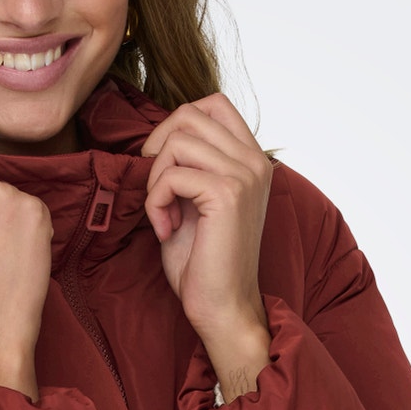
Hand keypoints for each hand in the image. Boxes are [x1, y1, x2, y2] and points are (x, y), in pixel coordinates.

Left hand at [140, 93, 272, 337]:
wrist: (223, 306)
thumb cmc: (204, 261)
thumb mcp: (196, 200)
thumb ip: (188, 164)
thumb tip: (156, 138)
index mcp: (252, 159)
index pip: (212, 103)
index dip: (175, 125)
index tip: (163, 166)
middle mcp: (255, 160)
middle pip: (190, 114)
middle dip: (158, 149)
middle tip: (156, 191)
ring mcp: (245, 174)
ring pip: (177, 141)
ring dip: (155, 180)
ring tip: (163, 215)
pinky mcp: (228, 193)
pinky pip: (171, 175)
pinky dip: (155, 202)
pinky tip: (166, 229)